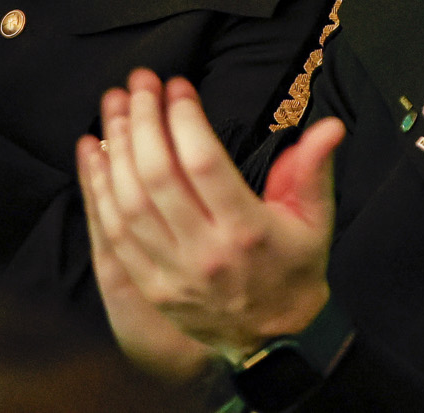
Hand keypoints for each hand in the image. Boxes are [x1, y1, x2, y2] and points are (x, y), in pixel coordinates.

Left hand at [77, 69, 340, 362]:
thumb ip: (314, 169)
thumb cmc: (294, 268)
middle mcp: (206, 253)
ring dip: (116, 147)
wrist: (276, 339)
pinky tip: (93, 152)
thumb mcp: (316, 220)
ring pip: (129, 203)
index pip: (204, 164)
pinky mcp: (150, 286)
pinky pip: (113, 234)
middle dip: (143, 120)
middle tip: (139, 83)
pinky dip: (98, 189)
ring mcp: (172, 273)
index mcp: (247, 231)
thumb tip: (330, 126)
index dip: (184, 118)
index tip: (177, 86)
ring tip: (113, 107)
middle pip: (159, 177)